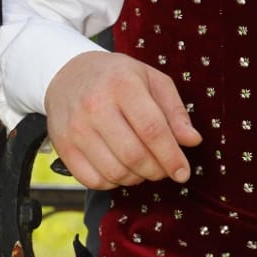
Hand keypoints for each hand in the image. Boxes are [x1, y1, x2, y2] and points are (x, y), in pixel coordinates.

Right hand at [44, 50, 201, 189]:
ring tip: (145, 167)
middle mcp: (96, 107)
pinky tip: (121, 169)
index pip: (152, 129)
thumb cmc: (119, 77)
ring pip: (114, 171)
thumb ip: (175, 110)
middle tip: (165, 169)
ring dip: (136, 178)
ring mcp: (76, 128)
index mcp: (124, 85)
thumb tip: (193, 141)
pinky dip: (113, 182)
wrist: (69, 73)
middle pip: (134, 155)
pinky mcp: (63, 146)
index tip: (183, 172)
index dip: (171, 156)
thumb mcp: (152, 80)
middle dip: (156, 170)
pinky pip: (92, 180)